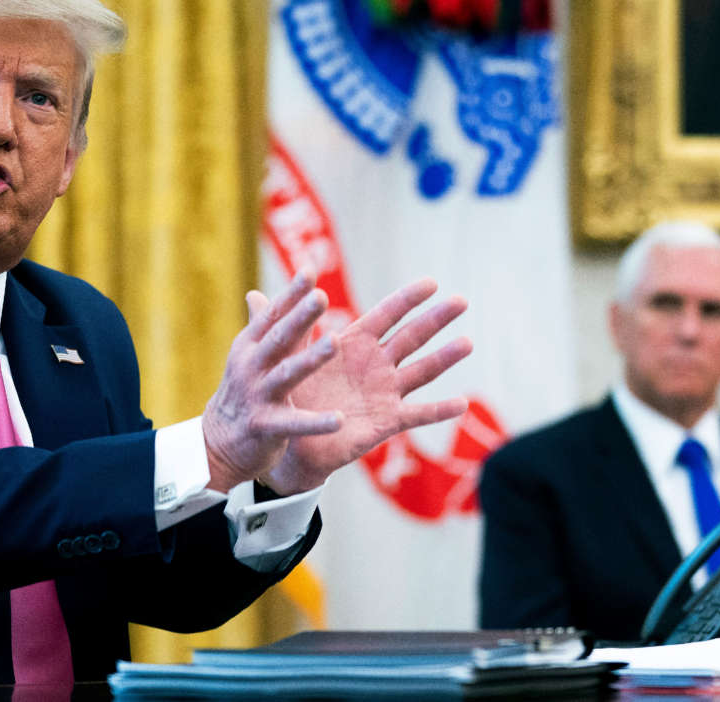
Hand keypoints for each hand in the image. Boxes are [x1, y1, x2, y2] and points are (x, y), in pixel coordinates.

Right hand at [201, 271, 343, 490]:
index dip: (290, 294)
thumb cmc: (242, 392)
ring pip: (287, 374)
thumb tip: (255, 292)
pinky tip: (339, 419)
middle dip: (300, 316)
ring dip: (311, 358)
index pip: (272, 315)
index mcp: (249, 346)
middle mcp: (251, 367)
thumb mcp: (247, 357)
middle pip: (278, 338)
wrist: (217, 443)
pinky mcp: (265, 426)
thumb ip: (259, 326)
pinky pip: (294, 423)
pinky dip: (316, 422)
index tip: (310, 271)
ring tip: (335, 342)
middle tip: (322, 297)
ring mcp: (257, 396)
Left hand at [261, 278, 472, 494]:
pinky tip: (462, 404)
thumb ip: (277, 326)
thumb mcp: (284, 358)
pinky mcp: (384, 422)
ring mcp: (384, 393)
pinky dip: (438, 410)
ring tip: (468, 342)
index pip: (386, 315)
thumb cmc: (291, 394)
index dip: (407, 298)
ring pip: (420, 371)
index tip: (430, 281)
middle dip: (436, 319)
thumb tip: (251, 293)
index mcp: (354, 345)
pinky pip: (415, 415)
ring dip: (444, 358)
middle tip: (462, 300)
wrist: (288, 438)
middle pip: (412, 337)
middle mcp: (375, 365)